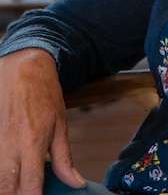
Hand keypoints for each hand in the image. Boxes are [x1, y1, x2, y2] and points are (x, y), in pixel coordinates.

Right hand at [0, 49, 85, 193]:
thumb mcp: (60, 124)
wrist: (23, 68)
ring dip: (5, 186)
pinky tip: (7, 173)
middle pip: (5, 187)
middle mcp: (10, 145)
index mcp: (33, 142)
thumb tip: (76, 182)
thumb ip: (64, 158)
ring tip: (18, 186)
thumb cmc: (44, 94)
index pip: (30, 185)